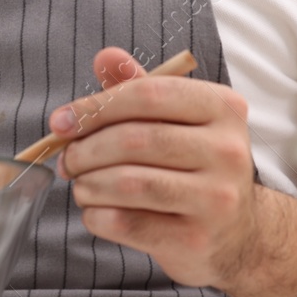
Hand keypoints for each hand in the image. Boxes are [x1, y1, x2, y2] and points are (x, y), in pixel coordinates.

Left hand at [52, 47, 258, 289]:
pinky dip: (97, 215)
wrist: (236, 234)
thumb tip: (105, 56)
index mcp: (223, 108)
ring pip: (128, 182)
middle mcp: (227, 150)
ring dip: (88, 184)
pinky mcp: (197, 239)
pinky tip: (95, 211)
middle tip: (66, 160)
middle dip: (85, 150)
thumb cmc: (194, 167)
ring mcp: (216, 198)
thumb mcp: (175, 120)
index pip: (148, 94)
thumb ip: (139, 87)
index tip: (60, 122)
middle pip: (133, 140)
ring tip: (80, 185)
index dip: (94, 107)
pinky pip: (127, 222)